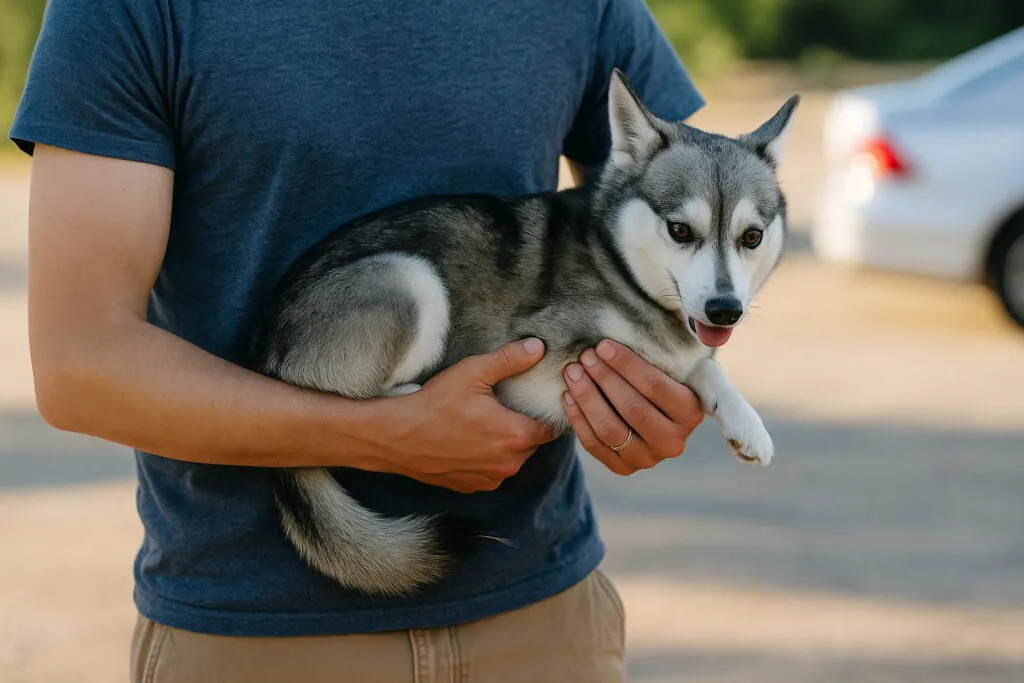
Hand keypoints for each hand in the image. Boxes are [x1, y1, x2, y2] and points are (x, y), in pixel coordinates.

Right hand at [371, 339, 557, 492]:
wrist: (395, 437)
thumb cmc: (434, 403)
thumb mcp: (473, 373)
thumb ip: (509, 360)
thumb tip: (538, 348)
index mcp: (516, 435)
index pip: (550, 429)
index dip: (546, 415)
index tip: (536, 404)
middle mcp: (508, 464)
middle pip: (532, 444)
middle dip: (524, 427)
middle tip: (506, 409)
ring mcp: (489, 479)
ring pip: (511, 460)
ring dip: (505, 445)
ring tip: (485, 424)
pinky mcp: (471, 487)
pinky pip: (490, 472)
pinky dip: (486, 460)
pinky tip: (469, 442)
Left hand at [561, 339, 702, 474]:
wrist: (655, 417)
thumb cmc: (660, 381)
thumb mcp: (673, 368)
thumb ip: (664, 356)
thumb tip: (626, 329)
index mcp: (691, 413)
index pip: (656, 387)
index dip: (627, 365)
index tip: (603, 345)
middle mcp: (674, 442)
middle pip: (633, 408)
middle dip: (604, 378)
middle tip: (584, 356)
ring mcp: (648, 459)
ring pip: (611, 429)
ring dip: (587, 397)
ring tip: (572, 372)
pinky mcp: (624, 468)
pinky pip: (595, 445)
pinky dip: (578, 420)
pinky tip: (567, 396)